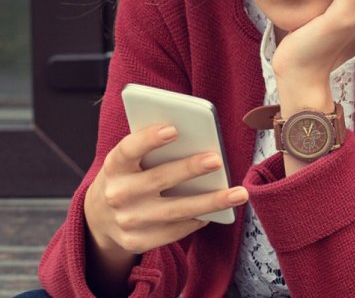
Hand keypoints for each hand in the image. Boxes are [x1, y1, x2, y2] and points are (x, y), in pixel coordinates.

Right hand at [85, 124, 248, 257]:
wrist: (99, 219)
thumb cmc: (128, 176)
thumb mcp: (129, 160)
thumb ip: (152, 149)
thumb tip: (195, 137)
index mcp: (114, 166)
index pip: (128, 150)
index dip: (149, 139)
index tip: (174, 129)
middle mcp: (117, 194)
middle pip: (157, 180)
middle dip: (189, 169)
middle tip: (216, 159)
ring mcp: (127, 221)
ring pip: (175, 210)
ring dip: (210, 202)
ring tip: (238, 193)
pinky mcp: (137, 242)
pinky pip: (175, 231)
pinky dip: (198, 220)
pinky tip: (217, 211)